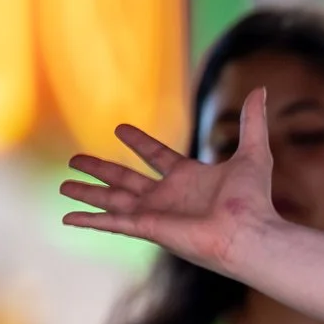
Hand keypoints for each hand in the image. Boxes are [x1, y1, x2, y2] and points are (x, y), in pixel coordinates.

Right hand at [62, 90, 278, 269]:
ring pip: (111, 199)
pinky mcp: (147, 228)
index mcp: (189, 178)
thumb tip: (260, 89)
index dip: (139, 142)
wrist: (249, 233)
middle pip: (125, 179)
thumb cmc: (253, 200)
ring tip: (63, 185)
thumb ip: (252, 122)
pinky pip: (111, 223)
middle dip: (100, 168)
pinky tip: (67, 218)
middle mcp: (169, 197)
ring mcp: (156, 214)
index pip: (157, 156)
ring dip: (87, 192)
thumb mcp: (253, 153)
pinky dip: (89, 220)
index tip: (119, 128)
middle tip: (75, 158)